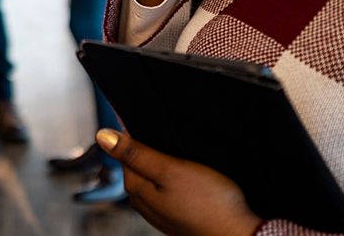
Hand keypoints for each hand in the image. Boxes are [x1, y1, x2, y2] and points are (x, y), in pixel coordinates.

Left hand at [97, 129, 262, 235]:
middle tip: (170, 136)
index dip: (134, 133)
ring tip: (184, 154)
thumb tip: (103, 136)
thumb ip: (136, 153)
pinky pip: (170, 191)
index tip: (149, 119)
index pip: (124, 153)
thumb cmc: (209, 204)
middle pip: (138, 165)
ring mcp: (161, 212)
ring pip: (155, 178)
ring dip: (164, 163)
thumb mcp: (170, 170)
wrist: (241, 234)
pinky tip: (192, 175)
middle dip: (149, 149)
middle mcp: (144, 203)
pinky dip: (176, 179)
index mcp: (137, 188)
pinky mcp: (179, 216)